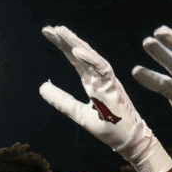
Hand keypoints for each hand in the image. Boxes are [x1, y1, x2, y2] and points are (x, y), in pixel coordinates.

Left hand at [40, 26, 171, 171]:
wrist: (129, 141)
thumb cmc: (109, 128)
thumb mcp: (78, 113)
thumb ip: (61, 100)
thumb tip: (42, 86)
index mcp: (93, 83)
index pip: (76, 60)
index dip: (63, 46)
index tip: (47, 33)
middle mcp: (101, 78)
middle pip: (82, 54)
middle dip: (66, 40)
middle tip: (49, 29)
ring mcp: (108, 81)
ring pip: (91, 56)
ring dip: (76, 43)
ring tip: (60, 32)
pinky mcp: (114, 87)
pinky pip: (102, 68)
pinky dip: (90, 59)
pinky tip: (76, 50)